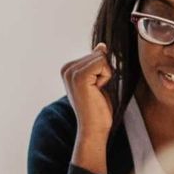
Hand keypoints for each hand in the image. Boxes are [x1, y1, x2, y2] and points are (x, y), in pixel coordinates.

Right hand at [60, 43, 115, 173]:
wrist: (93, 128)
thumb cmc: (97, 108)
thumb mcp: (98, 80)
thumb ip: (97, 62)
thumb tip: (101, 45)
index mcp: (68, 69)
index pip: (96, 54)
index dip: (102, 71)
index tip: (94, 88)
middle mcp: (66, 69)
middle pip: (99, 54)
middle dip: (104, 72)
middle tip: (96, 91)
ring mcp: (71, 72)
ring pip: (101, 58)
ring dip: (105, 76)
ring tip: (96, 92)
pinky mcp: (79, 76)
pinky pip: (103, 64)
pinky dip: (106, 78)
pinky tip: (97, 91)